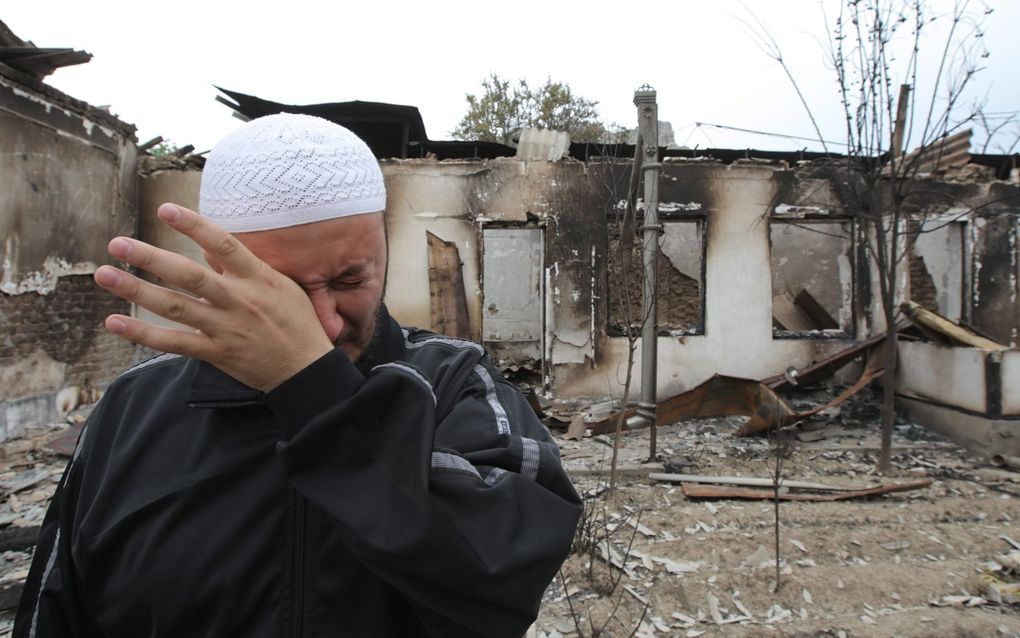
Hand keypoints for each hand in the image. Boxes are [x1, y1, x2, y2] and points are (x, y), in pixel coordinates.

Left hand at [94, 203, 333, 391]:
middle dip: (151, 258)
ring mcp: (226, 328)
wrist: (306, 370)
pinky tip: (115, 321)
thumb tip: (208, 249)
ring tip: (105, 274)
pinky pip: (174, 342)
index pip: (223, 245)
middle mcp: (239, 300)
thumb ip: (245, 268)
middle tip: (117, 243)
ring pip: (175, 307)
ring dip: (137, 290)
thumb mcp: (281, 286)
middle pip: (189, 275)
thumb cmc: (296, 322)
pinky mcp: (216, 353)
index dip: (194, 225)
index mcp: (258, 278)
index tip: (165, 209)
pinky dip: (143, 334)